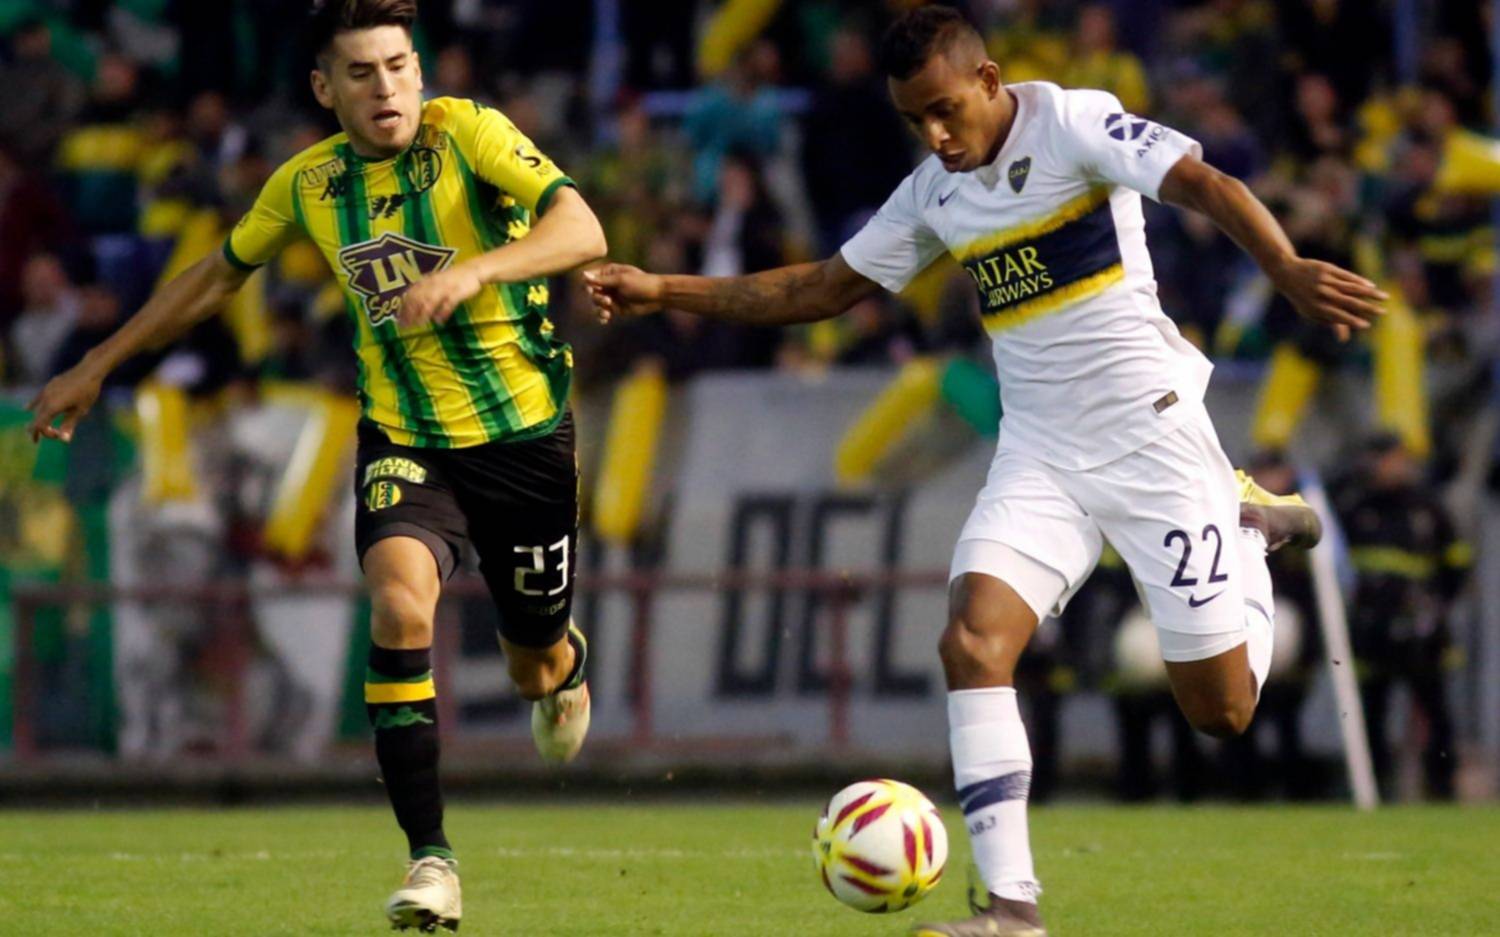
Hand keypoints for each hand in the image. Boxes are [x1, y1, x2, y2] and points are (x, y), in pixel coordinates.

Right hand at [28, 362, 103, 443]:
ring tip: (37, 429)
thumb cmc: (88, 392)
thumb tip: (64, 440)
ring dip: (38, 419)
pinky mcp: (50, 386)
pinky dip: (33, 405)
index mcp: (53, 406)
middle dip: (40, 429)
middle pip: (37, 418)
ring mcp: (46, 391)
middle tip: (43, 438)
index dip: (46, 434)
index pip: (40, 425)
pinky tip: (27, 409)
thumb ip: (69, 425)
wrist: (89, 370)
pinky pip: (38, 398)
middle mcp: (46, 398)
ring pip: (38, 409)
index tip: (58, 436)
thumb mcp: (80, 410)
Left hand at [398, 265, 482, 328]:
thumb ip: (423, 292)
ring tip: (419, 324)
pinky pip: (448, 303)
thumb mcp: (434, 282)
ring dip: (423, 313)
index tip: (399, 321)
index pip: (410, 295)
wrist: (472, 270)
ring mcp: (445, 287)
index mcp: (426, 281)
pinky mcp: (458, 291)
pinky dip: (443, 312)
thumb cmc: (451, 278)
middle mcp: (433, 283)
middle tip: (406, 326)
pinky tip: (439, 321)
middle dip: (410, 313)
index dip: (403, 308)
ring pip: (431, 300)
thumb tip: (411, 309)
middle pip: (418, 299)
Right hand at [582, 264, 665, 322]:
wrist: (657, 296)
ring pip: (596, 305)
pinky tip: (605, 320)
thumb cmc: (641, 283)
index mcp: (607, 273)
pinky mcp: (615, 309)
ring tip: (607, 313)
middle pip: (591, 293)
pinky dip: (602, 317)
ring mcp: (611, 297)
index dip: (588, 286)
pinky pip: (603, 313)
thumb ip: (602, 280)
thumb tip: (583, 275)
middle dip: (597, 299)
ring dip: (599, 309)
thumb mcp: (621, 280)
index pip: (589, 279)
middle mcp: (607, 285)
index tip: (592, 291)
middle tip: (607, 301)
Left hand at [1270, 256, 1386, 341]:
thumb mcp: (1310, 312)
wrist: (1288, 273)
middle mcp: (1322, 294)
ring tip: (1385, 297)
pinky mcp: (1328, 269)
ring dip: (1370, 293)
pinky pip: (1347, 276)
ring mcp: (1326, 281)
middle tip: (1383, 313)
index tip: (1367, 325)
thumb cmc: (1302, 297)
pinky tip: (1372, 285)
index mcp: (1316, 307)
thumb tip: (1344, 338)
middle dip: (1367, 308)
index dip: (1352, 321)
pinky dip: (1360, 281)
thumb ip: (1329, 322)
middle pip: (1348, 302)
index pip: (1337, 316)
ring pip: (1352, 287)